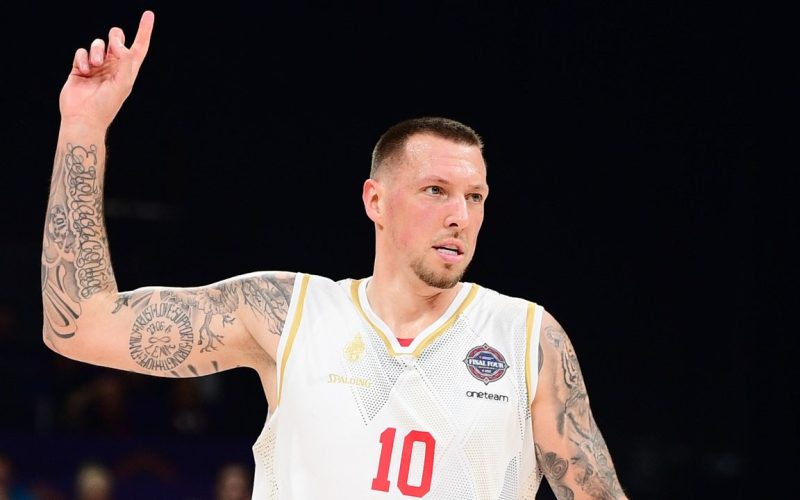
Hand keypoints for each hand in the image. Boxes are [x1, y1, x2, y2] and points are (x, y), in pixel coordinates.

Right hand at [59, 10, 154, 128]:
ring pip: (98, 44)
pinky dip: (82, 58)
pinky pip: (81, 51)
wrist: (84, 117)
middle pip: (116, 40)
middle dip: (114, 36)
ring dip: (96, 51)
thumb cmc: (106, 104)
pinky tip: (84, 70)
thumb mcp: (123, 83)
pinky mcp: (80, 67)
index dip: (144, 31)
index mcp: (128, 71)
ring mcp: (97, 67)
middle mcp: (114, 67)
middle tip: (113, 43)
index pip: (139, 47)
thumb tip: (118, 43)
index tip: (149, 15)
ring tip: (94, 66)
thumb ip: (125, 60)